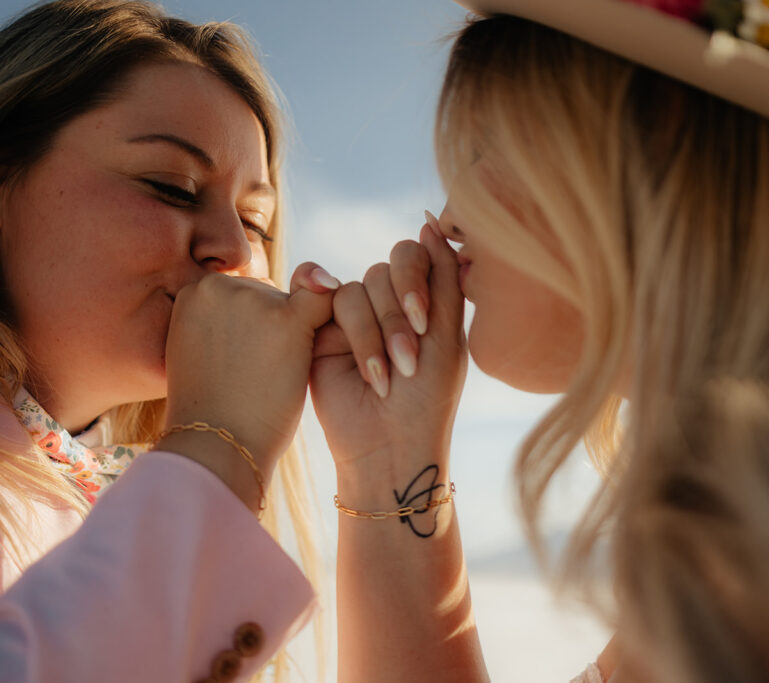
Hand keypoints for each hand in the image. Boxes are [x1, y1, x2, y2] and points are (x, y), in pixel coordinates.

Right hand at [159, 269, 335, 484]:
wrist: (217, 443)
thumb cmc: (212, 410)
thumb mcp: (200, 352)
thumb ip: (222, 322)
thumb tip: (261, 312)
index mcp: (194, 292)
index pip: (240, 294)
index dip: (250, 329)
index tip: (243, 362)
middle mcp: (219, 285)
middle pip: (268, 295)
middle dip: (271, 330)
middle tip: (255, 375)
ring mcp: (252, 298)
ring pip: (293, 304)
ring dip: (294, 336)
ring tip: (269, 380)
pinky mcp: (286, 318)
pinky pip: (324, 299)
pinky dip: (332, 317)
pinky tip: (324, 345)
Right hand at [306, 224, 466, 476]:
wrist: (390, 448)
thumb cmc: (429, 399)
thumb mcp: (446, 336)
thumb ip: (443, 276)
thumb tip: (430, 220)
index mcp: (424, 301)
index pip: (417, 254)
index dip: (416, 277)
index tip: (424, 321)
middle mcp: (389, 304)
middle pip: (387, 267)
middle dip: (399, 313)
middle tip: (410, 358)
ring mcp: (354, 317)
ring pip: (359, 287)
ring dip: (378, 332)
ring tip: (389, 376)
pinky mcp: (322, 332)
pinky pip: (328, 301)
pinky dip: (355, 336)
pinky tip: (368, 372)